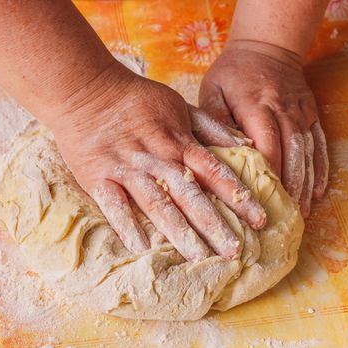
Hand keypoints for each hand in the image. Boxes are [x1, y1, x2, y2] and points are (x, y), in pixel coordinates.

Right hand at [45, 61, 266, 261]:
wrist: (87, 89)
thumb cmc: (136, 99)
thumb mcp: (179, 105)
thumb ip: (210, 127)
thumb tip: (244, 143)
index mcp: (179, 142)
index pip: (216, 172)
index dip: (239, 196)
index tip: (260, 220)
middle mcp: (158, 159)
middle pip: (191, 196)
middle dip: (215, 225)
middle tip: (235, 252)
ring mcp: (128, 169)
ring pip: (158, 204)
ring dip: (179, 232)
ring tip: (199, 258)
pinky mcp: (99, 177)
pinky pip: (114, 205)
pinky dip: (127, 226)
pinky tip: (141, 250)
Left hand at [199, 40, 328, 216]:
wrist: (267, 46)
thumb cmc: (233, 73)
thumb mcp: (214, 90)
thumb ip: (215, 121)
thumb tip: (219, 154)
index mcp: (258, 107)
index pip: (267, 147)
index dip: (267, 176)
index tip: (262, 201)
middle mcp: (285, 112)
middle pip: (291, 156)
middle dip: (289, 189)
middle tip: (285, 218)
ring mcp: (302, 114)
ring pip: (308, 155)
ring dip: (306, 185)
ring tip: (302, 213)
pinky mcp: (311, 115)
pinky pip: (319, 145)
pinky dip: (319, 170)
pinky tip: (318, 191)